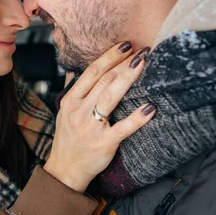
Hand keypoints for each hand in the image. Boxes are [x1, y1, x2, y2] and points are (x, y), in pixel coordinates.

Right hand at [43, 42, 155, 191]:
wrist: (65, 170)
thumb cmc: (69, 139)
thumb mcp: (66, 112)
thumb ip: (76, 91)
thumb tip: (82, 68)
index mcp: (70, 101)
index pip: (91, 72)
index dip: (108, 56)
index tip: (124, 44)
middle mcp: (79, 111)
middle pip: (103, 80)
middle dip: (123, 63)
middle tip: (142, 49)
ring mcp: (91, 127)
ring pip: (110, 97)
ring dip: (128, 78)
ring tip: (143, 63)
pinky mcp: (104, 144)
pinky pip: (123, 128)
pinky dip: (137, 118)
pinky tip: (150, 107)